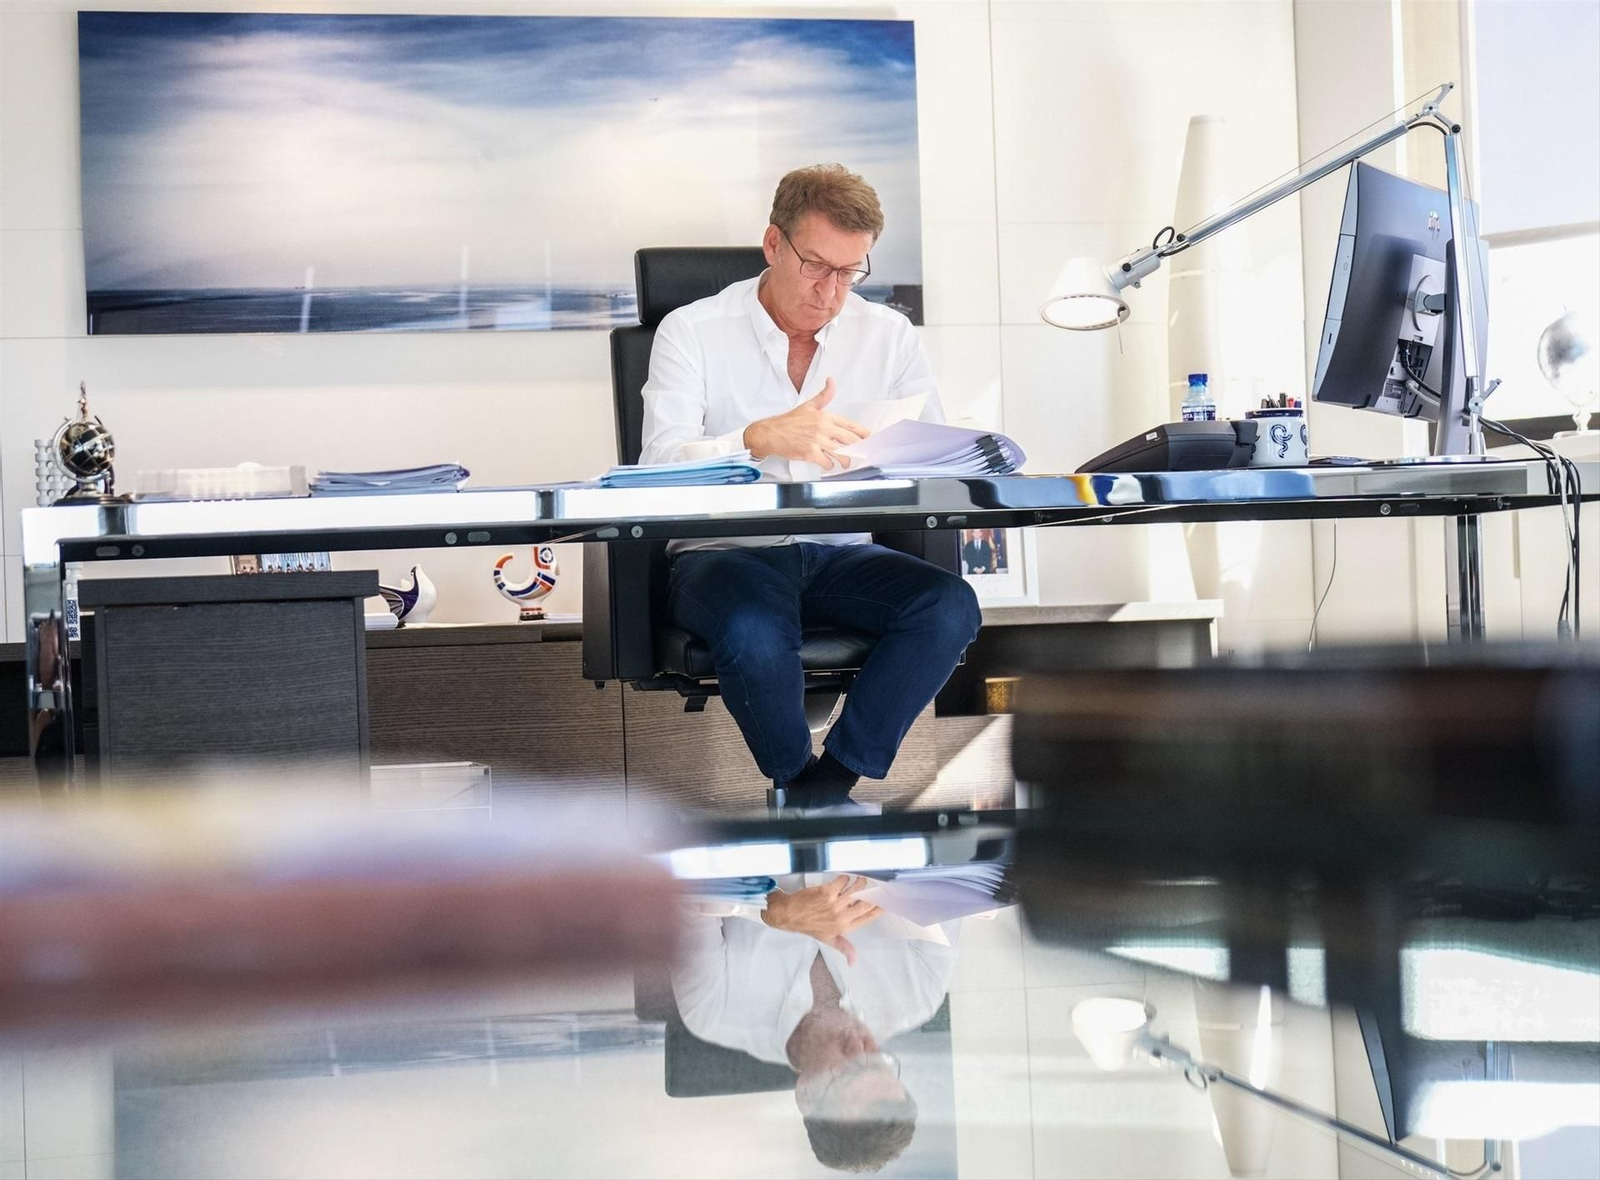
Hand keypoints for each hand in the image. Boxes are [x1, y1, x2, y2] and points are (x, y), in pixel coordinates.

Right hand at [743, 378, 868, 469]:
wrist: (770, 433)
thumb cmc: (788, 421)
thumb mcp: (808, 406)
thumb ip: (824, 395)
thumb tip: (831, 381)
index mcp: (825, 416)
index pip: (851, 425)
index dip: (864, 434)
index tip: (870, 439)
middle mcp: (823, 427)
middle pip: (850, 440)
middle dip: (859, 449)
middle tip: (862, 455)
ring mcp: (817, 440)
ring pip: (841, 453)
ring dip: (846, 461)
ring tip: (846, 464)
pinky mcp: (809, 452)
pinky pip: (826, 462)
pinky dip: (829, 466)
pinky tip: (828, 465)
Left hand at [762, 875, 882, 964]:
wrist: (789, 915)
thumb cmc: (809, 926)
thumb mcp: (828, 939)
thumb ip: (844, 947)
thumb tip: (853, 962)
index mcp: (844, 928)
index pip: (868, 918)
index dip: (878, 909)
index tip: (885, 902)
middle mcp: (842, 916)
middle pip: (866, 902)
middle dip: (873, 894)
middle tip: (874, 887)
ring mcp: (835, 903)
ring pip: (857, 889)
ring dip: (860, 883)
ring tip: (859, 880)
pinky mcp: (827, 891)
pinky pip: (843, 880)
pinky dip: (845, 878)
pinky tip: (843, 879)